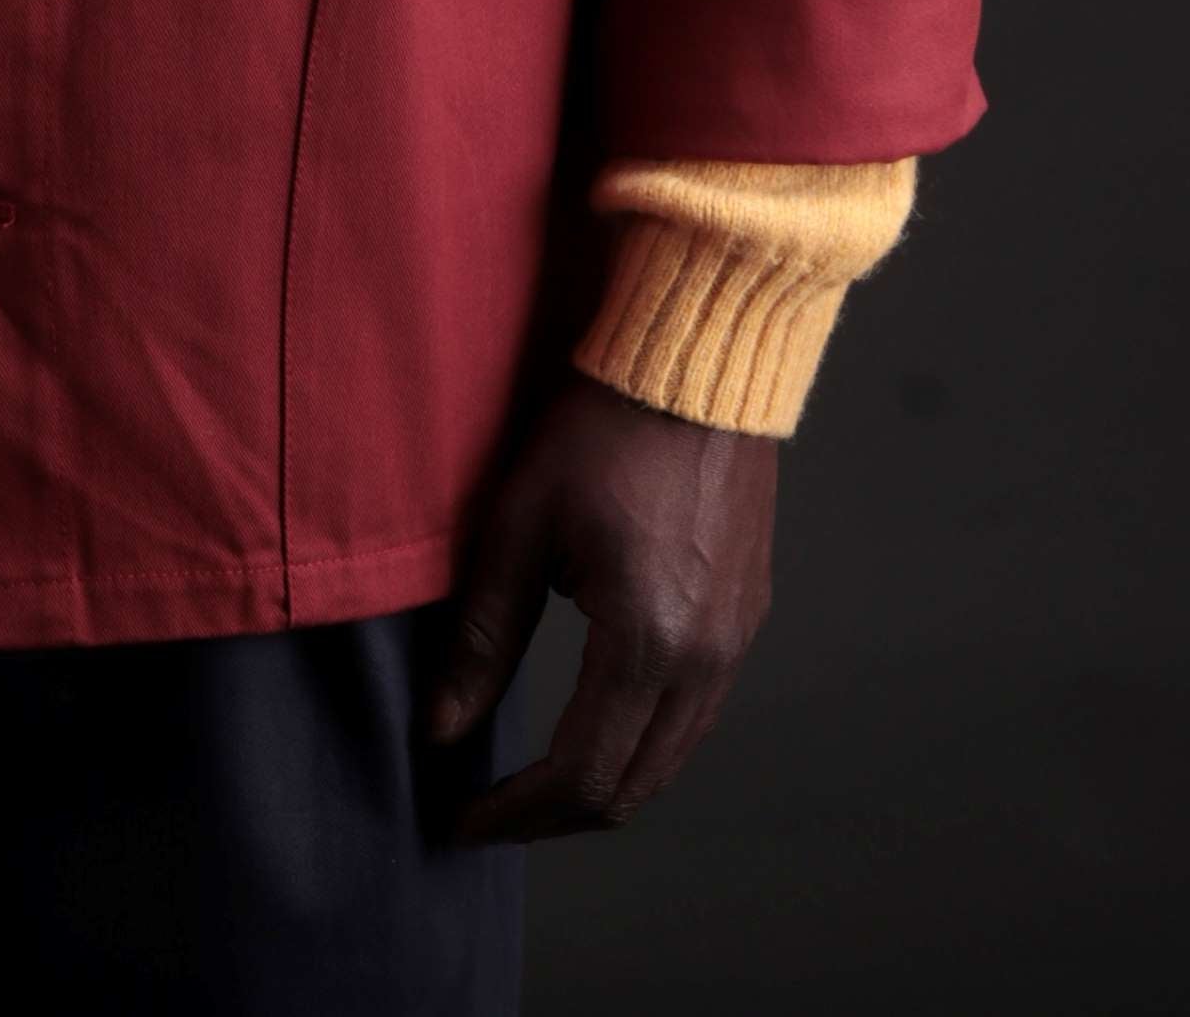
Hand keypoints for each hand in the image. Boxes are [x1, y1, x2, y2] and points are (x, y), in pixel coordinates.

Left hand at [426, 372, 774, 841]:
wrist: (696, 366)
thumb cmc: (599, 430)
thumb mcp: (518, 525)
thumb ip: (484, 637)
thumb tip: (441, 729)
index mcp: (646, 641)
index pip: (582, 777)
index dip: (516, 814)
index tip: (462, 822)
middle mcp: (705, 659)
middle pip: (632, 788)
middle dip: (555, 816)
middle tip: (491, 811)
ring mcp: (737, 642)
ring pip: (670, 761)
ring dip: (603, 784)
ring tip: (533, 780)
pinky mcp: (748, 618)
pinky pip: (696, 717)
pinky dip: (642, 743)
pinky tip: (594, 723)